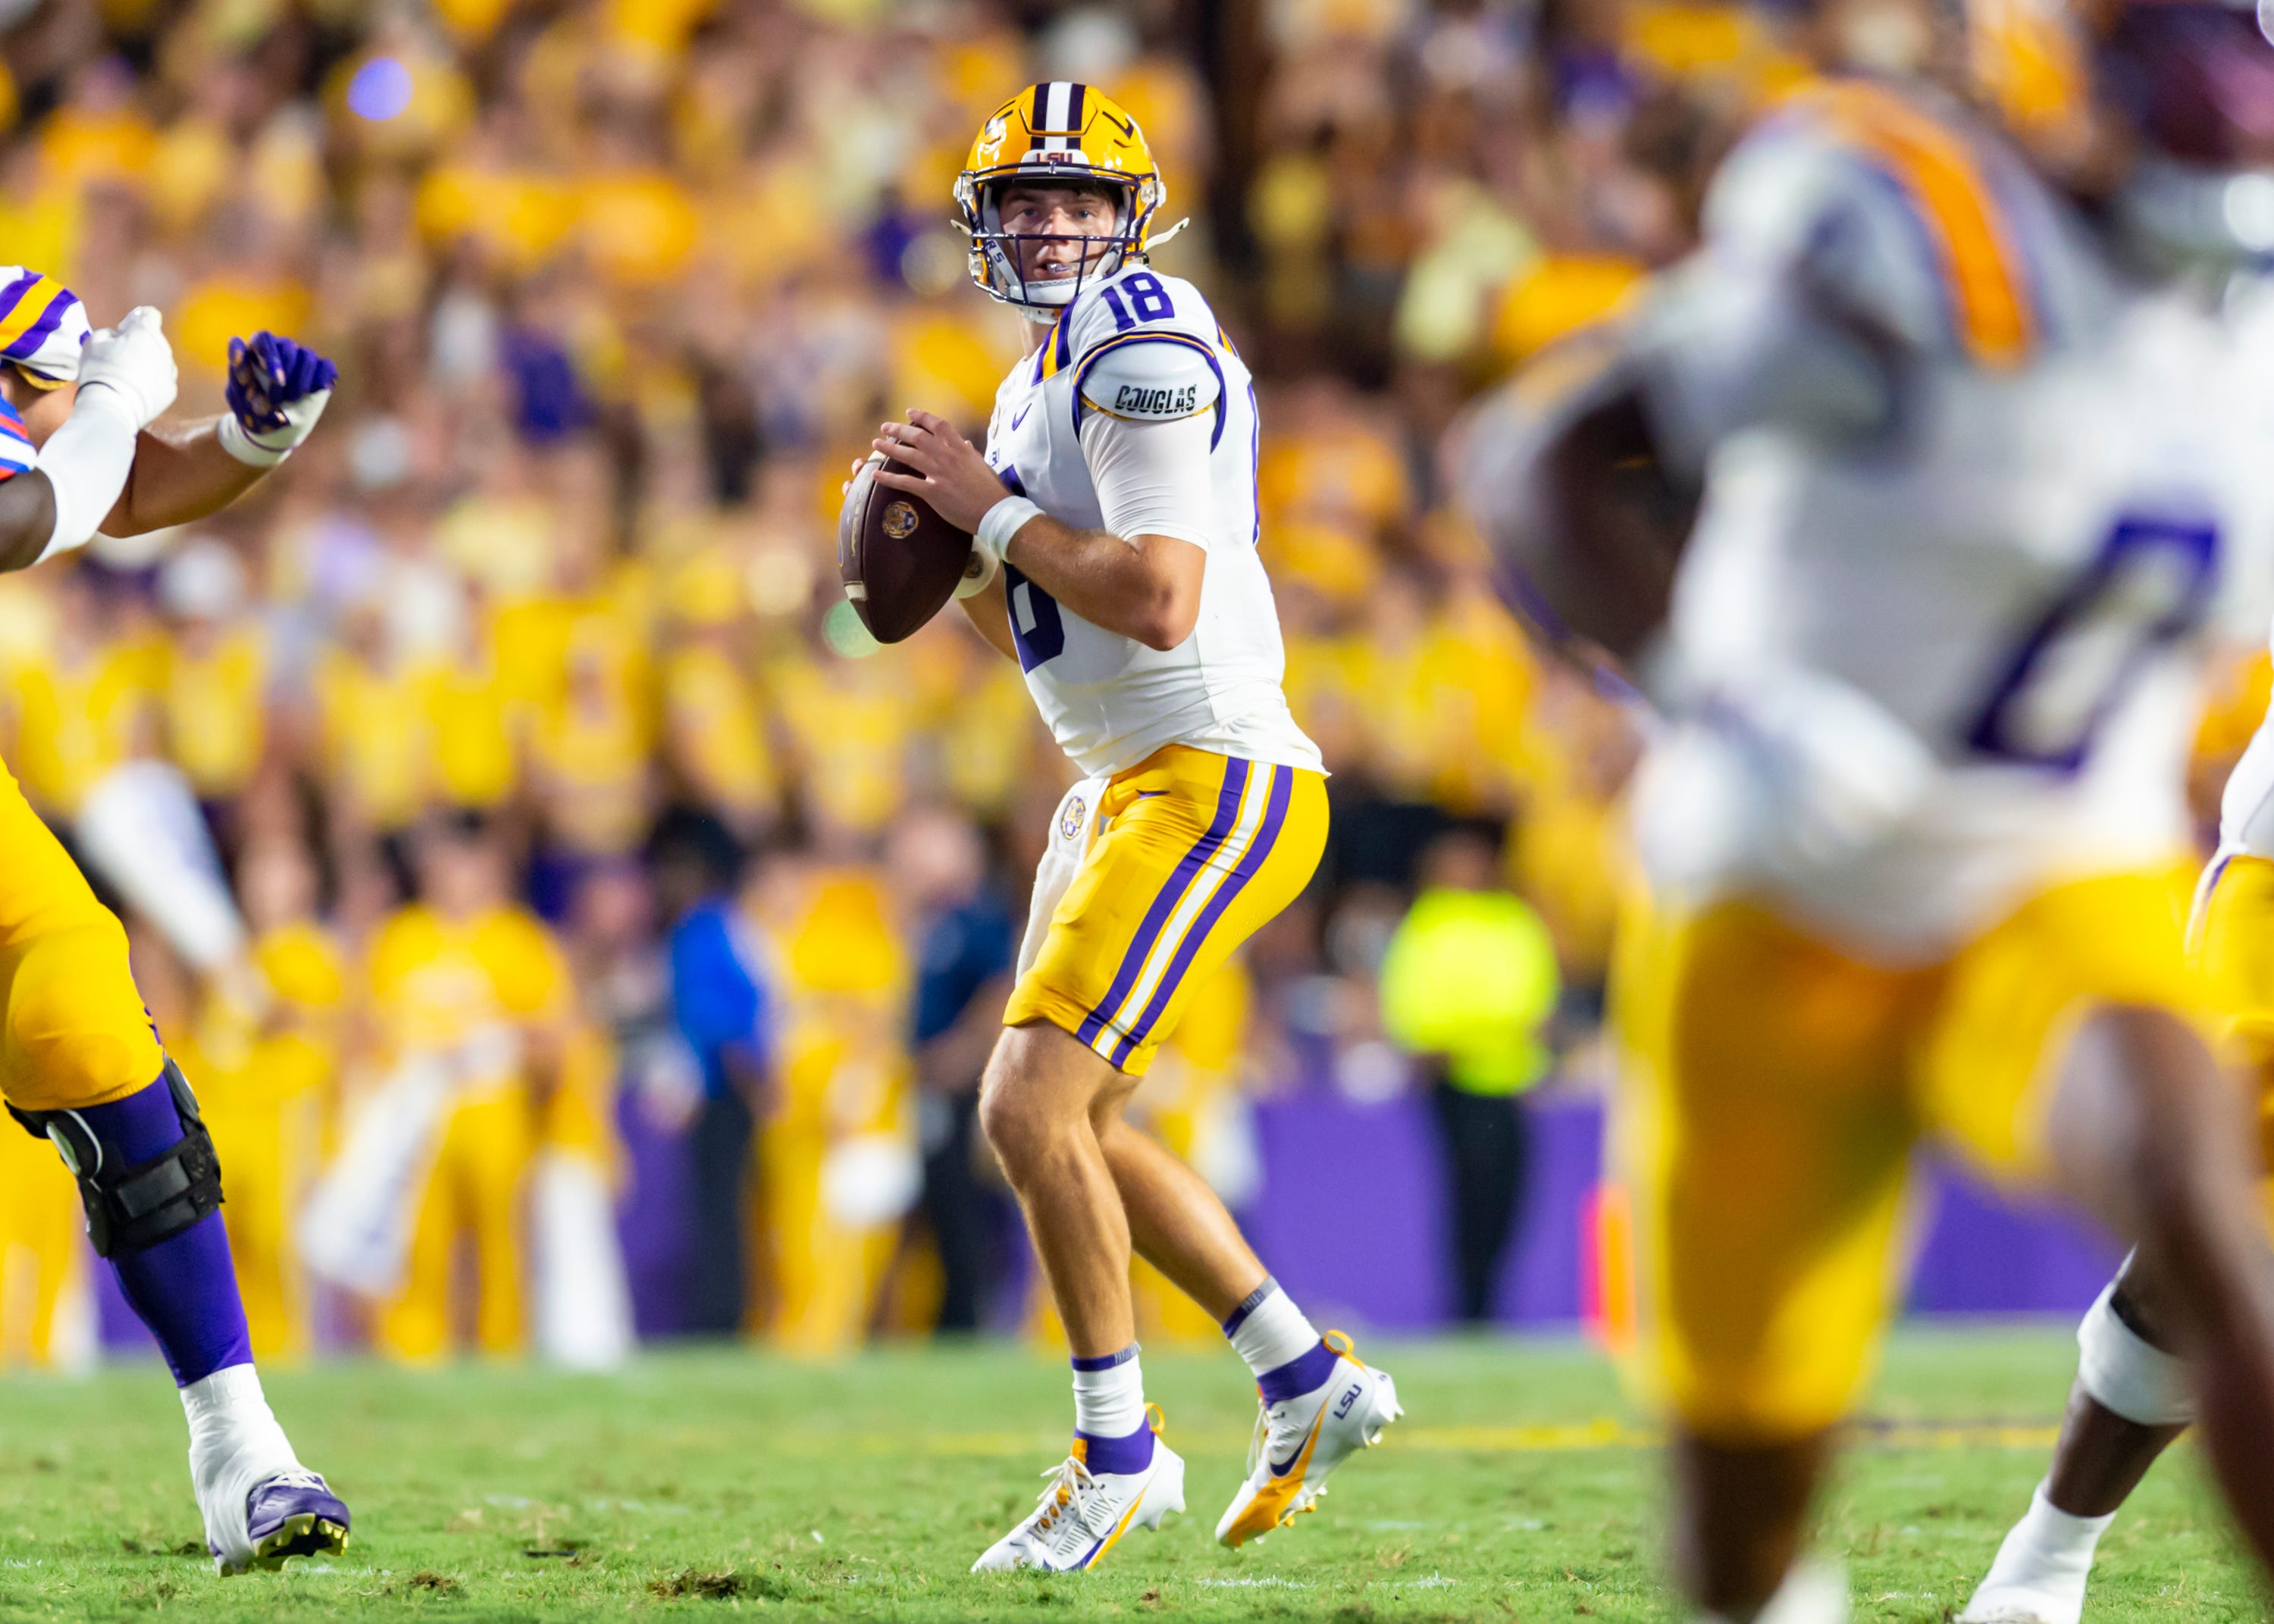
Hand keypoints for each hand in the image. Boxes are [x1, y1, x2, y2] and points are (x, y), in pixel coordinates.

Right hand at [77, 307, 177, 429]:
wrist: (112, 406)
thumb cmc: (99, 370)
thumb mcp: (94, 341)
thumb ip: (110, 332)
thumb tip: (119, 335)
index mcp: (146, 333)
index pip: (150, 314)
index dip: (137, 318)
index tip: (125, 329)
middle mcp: (164, 350)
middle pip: (155, 339)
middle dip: (141, 342)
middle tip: (120, 355)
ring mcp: (170, 371)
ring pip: (160, 359)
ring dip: (148, 361)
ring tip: (127, 374)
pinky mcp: (171, 391)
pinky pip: (162, 379)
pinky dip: (152, 380)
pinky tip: (135, 388)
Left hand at [219, 331, 337, 466]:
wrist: (271, 428)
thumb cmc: (251, 409)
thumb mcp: (239, 398)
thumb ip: (240, 379)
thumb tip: (249, 373)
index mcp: (256, 349)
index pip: (264, 339)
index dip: (272, 357)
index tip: (278, 380)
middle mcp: (280, 348)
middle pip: (288, 348)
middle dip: (285, 375)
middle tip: (276, 400)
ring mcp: (301, 357)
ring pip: (308, 357)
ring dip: (300, 383)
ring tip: (291, 400)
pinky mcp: (320, 370)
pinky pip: (326, 367)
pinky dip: (322, 380)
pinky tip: (315, 392)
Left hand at [871, 409, 1010, 533]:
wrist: (996, 511)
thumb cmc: (992, 490)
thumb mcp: (982, 465)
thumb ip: (970, 453)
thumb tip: (964, 444)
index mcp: (960, 448)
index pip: (938, 425)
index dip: (922, 416)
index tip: (909, 412)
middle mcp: (948, 456)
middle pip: (918, 436)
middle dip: (899, 430)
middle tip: (885, 427)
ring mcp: (940, 473)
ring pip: (909, 455)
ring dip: (889, 448)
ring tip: (876, 444)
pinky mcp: (934, 492)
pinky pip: (906, 483)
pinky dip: (889, 479)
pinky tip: (876, 475)